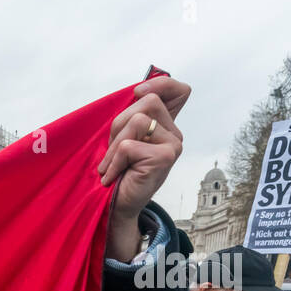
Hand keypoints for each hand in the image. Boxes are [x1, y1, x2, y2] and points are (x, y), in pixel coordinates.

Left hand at [99, 76, 189, 258]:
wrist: (116, 207)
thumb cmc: (117, 172)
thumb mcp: (121, 139)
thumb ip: (130, 117)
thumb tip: (136, 91)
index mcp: (164, 125)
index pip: (178, 91)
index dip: (161, 83)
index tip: (137, 92)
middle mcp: (174, 133)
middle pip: (147, 102)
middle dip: (119, 123)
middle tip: (113, 151)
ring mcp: (173, 145)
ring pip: (137, 121)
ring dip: (114, 144)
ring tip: (112, 165)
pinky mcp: (165, 157)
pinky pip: (129, 146)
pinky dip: (113, 161)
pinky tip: (113, 176)